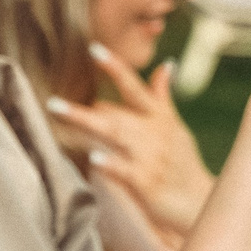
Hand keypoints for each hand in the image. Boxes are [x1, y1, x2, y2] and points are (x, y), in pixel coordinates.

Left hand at [45, 48, 213, 239]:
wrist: (199, 203)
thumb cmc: (183, 165)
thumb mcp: (176, 128)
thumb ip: (163, 98)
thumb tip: (165, 65)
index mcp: (159, 118)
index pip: (135, 87)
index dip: (115, 68)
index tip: (93, 48)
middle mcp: (154, 133)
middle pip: (115, 114)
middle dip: (82, 109)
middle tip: (51, 101)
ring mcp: (151, 157)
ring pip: (115, 135)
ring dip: (86, 123)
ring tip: (59, 113)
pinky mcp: (148, 183)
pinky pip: (125, 170)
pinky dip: (111, 163)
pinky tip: (93, 158)